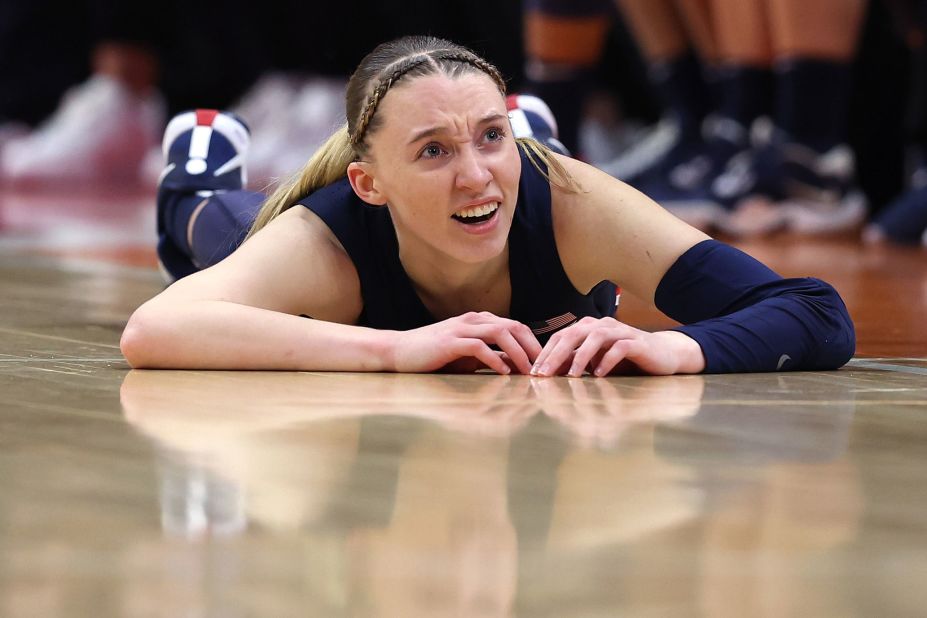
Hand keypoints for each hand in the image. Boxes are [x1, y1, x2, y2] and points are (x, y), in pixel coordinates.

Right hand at [389, 312, 542, 374]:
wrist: (398, 351)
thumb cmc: (433, 355)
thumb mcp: (466, 355)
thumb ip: (490, 356)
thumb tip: (515, 366)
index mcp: (478, 321)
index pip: (515, 326)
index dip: (532, 343)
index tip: (544, 363)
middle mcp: (472, 320)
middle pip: (513, 326)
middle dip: (531, 347)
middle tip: (543, 367)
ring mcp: (461, 329)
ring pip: (500, 333)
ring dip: (518, 353)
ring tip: (527, 371)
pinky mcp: (449, 342)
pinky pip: (479, 346)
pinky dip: (494, 358)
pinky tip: (503, 372)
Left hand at [529, 317, 704, 376]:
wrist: (662, 354)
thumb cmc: (625, 359)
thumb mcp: (595, 361)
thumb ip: (574, 361)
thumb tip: (548, 372)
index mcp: (589, 327)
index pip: (561, 337)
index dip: (545, 353)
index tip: (533, 372)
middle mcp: (602, 325)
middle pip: (573, 334)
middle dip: (556, 355)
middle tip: (544, 374)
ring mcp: (621, 331)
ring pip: (596, 338)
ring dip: (581, 357)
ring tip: (572, 376)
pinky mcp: (638, 342)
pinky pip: (620, 348)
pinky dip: (608, 360)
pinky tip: (599, 374)